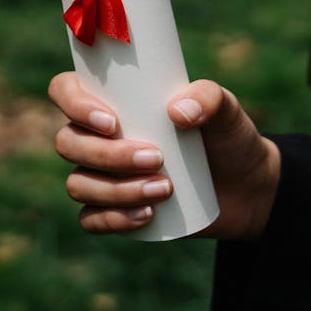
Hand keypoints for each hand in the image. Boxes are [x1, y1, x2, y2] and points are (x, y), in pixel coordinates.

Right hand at [48, 74, 280, 239]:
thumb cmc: (226, 137)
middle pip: (68, 143)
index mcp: (110, 100)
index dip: (74, 104)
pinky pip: (91, 219)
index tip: (112, 122)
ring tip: (164, 189)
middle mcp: (95, 136)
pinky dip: (114, 219)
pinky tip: (147, 216)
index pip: (64, 91)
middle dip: (107, 155)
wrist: (246, 187)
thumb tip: (177, 112)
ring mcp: (100, 176)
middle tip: (155, 158)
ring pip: (78, 184)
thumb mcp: (226, 110)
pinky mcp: (112, 210)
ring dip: (116, 190)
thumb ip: (209, 98)